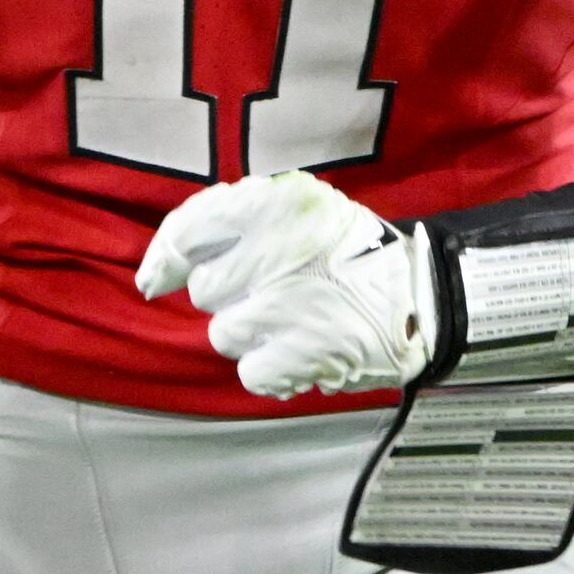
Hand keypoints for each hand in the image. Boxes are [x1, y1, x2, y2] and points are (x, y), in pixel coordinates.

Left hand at [137, 171, 432, 399]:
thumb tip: (154, 272)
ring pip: (222, 332)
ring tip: (293, 318)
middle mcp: (274, 250)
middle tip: (275, 287)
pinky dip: (272, 367)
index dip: (165, 257)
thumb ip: (232, 220)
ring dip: (251, 332)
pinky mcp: (297, 354)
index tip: (157, 276)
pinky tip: (301, 348)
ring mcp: (284, 306)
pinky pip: (249, 371)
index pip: (190, 230)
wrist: (419, 298)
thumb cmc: (348, 252)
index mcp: (275, 203)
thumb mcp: (298, 206)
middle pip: (205, 288)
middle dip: (231, 293)